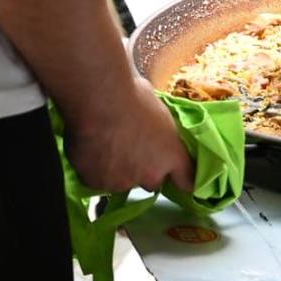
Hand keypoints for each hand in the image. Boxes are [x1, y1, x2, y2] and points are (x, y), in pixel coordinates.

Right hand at [64, 73, 195, 195]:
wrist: (102, 101)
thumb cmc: (134, 96)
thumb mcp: (160, 110)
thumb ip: (162, 130)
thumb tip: (156, 127)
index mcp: (172, 156)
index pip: (186, 180)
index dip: (181, 177)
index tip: (177, 174)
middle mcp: (151, 175)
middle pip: (152, 182)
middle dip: (145, 170)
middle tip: (133, 150)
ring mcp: (123, 182)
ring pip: (123, 182)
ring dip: (119, 171)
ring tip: (108, 147)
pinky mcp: (97, 184)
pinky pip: (99, 181)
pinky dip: (97, 170)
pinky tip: (93, 151)